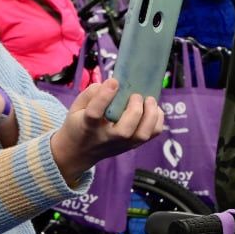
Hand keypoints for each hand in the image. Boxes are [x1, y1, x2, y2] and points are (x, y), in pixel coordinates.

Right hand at [50, 78, 164, 183]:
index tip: (114, 82)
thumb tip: (113, 84)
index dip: (104, 96)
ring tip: (149, 100)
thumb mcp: (77, 106)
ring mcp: (121, 144)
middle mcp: (106, 137)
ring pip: (141, 135)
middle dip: (134, 110)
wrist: (80, 151)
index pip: (95, 113)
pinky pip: (151, 135)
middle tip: (135, 95)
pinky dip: (157, 121)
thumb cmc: (79, 123)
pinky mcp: (132, 145)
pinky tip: (152, 109)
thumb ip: (92, 93)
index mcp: (88, 125)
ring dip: (150, 116)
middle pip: (124, 130)